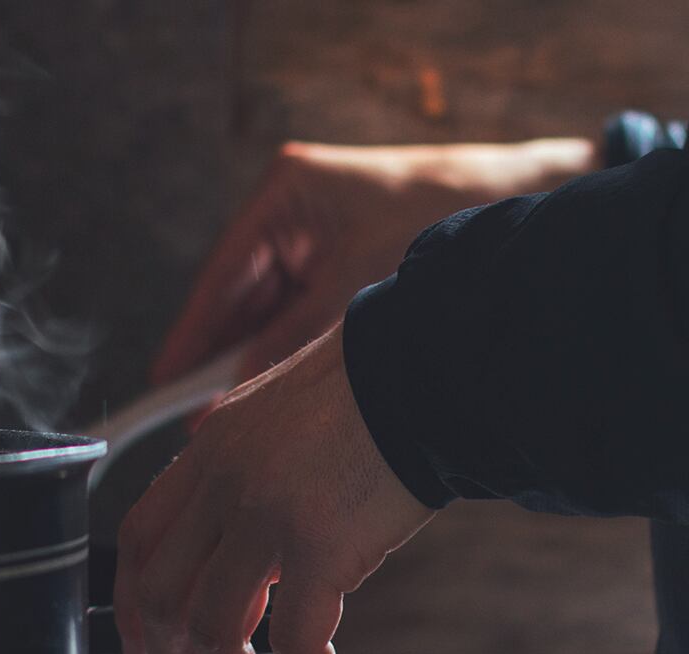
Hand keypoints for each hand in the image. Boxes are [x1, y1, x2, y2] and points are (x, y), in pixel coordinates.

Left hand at [115, 323, 436, 653]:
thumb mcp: (275, 421)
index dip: (132, 610)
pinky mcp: (322, 547)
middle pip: (164, 600)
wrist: (428, 375)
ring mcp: (268, 516)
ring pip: (215, 632)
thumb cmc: (370, 398)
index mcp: (208, 453)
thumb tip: (237, 555)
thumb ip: (240, 479)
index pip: (138, 543)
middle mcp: (224, 486)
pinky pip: (297, 639)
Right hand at [152, 138, 592, 388]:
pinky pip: (302, 319)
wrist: (525, 201)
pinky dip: (294, 355)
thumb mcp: (355, 292)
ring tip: (247, 419)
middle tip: (204, 423)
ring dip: (263, 363)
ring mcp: (319, 240)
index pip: (218, 280)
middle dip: (226, 362)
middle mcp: (294, 215)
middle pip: (240, 304)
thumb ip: (290, 344)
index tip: (163, 386)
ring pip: (270, 318)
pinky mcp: (345, 265)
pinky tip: (288, 397)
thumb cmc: (446, 217)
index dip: (189, 339)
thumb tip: (241, 395)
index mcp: (286, 196)